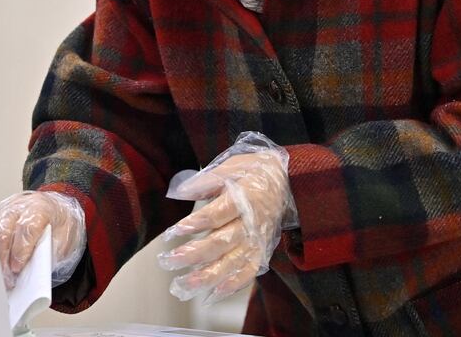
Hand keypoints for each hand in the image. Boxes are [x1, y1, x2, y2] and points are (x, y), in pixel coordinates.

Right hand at [0, 190, 86, 288]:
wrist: (55, 207)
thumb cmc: (60, 223)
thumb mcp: (65, 237)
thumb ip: (51, 251)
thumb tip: (35, 271)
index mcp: (39, 208)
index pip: (26, 228)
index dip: (20, 250)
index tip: (17, 268)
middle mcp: (18, 207)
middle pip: (3, 231)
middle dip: (3, 258)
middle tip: (7, 279)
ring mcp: (3, 211)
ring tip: (0, 277)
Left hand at [158, 132, 294, 304]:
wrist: (291, 182)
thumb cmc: (255, 171)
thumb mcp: (233, 165)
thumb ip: (207, 180)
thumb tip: (180, 192)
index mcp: (245, 197)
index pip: (218, 214)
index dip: (196, 223)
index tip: (174, 232)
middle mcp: (253, 222)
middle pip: (222, 242)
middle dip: (194, 254)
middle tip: (169, 262)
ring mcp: (258, 239)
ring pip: (233, 262)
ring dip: (208, 276)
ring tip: (183, 285)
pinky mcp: (262, 250)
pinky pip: (250, 271)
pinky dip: (234, 285)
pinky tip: (213, 295)